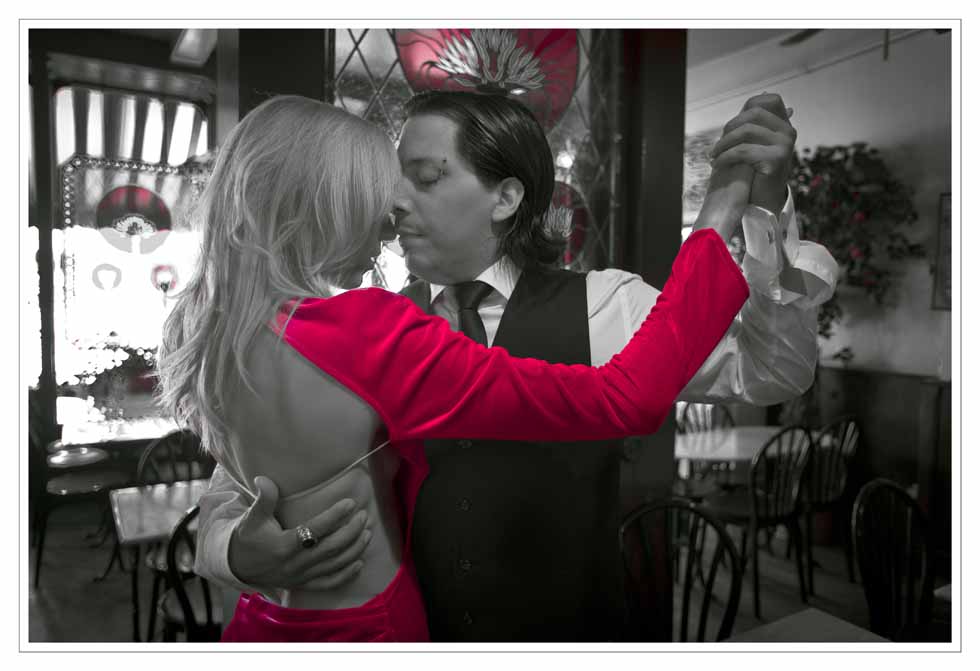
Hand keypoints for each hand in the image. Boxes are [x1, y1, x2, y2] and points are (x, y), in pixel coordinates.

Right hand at [228, 476, 371, 591]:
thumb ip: (263, 499)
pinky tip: (360, 563)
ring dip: (354, 550)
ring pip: (334, 565)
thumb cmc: (248, 538)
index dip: (334, 516)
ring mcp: (301, 577)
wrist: (237, 567)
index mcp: (283, 546)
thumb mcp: (252, 518)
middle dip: (351, 532)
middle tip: (364, 516)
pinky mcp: (303, 585)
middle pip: (331, 548)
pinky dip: (346, 575)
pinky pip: (328, 583)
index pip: (315, 530)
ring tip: (368, 532)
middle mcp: (295, 564)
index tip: (350, 502)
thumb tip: (263, 478)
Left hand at [710, 93, 796, 213]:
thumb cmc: (757, 171)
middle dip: (729, 128)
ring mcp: (785, 145)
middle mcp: (788, 132)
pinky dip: (725, 157)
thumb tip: (765, 94)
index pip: (769, 100)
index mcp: (784, 126)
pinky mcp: (776, 159)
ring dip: (723, 144)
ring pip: (745, 131)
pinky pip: (742, 151)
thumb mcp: (758, 142)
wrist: (764, 200)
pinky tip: (717, 164)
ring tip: (713, 156)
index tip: (731, 125)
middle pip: (753, 114)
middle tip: (717, 145)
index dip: (748, 106)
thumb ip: (758, 122)